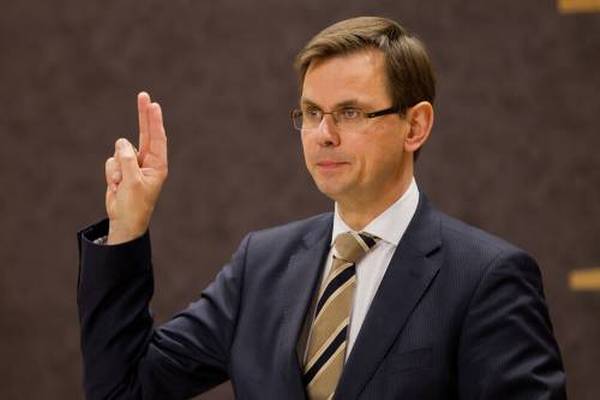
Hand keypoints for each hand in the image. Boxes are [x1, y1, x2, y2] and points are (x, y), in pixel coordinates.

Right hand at [105, 92, 167, 243]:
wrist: (123, 220)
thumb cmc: (135, 205)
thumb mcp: (132, 182)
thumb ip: (127, 160)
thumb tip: (122, 141)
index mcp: (157, 165)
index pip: (157, 138)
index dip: (154, 121)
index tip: (153, 104)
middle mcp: (147, 162)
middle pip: (144, 133)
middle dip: (143, 116)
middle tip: (144, 95)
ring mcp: (133, 164)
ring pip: (120, 151)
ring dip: (117, 168)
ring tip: (121, 184)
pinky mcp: (121, 169)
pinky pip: (111, 162)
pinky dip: (111, 174)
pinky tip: (116, 186)